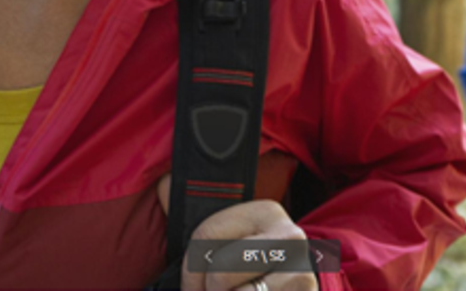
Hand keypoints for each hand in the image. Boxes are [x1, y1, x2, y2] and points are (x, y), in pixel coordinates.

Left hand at [156, 175, 318, 290]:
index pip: (205, 237)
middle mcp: (290, 236)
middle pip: (219, 272)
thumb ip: (199, 220)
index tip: (193, 287)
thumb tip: (164, 184)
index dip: (189, 272)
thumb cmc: (250, 274)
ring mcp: (302, 269)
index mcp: (266, 211)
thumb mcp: (228, 243)